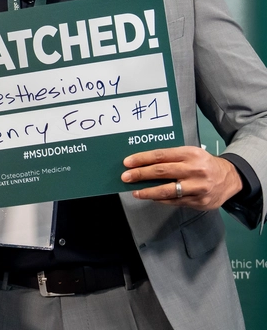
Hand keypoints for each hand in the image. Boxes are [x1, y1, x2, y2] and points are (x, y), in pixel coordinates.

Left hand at [122, 146, 242, 209]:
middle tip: (125, 177)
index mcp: (190, 154)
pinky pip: (175, 201)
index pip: (161, 155)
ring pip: (167, 190)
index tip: (127, 162)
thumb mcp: (191, 154)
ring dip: (148, 191)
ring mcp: (198, 187)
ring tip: (136, 192)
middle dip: (140, 174)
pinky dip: (161, 199)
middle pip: (161, 171)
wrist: (229, 178)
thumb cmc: (203, 164)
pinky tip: (151, 197)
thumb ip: (171, 158)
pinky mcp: (199, 201)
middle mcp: (195, 169)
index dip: (142, 159)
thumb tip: (143, 164)